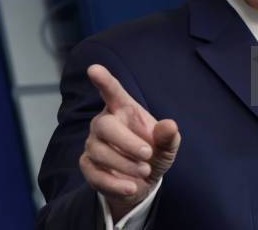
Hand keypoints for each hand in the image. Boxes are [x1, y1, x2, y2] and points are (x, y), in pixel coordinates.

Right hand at [79, 64, 180, 220]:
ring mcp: (93, 143)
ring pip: (100, 152)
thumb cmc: (154, 154)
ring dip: (124, 164)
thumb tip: (170, 125)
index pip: (112, 91)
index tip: (94, 69)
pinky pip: (95, 173)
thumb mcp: (167, 146)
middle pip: (104, 125)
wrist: (142, 182)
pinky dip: (115, 183)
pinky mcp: (87, 165)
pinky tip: (131, 187)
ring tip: (145, 171)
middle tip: (147, 154)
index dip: (103, 80)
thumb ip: (169, 136)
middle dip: (126, 142)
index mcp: (123, 109)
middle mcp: (104, 122)